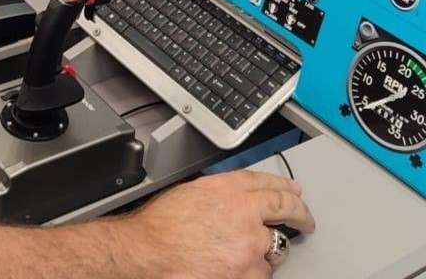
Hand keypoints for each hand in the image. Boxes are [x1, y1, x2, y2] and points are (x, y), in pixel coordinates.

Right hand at [116, 170, 314, 278]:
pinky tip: (238, 270)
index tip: (293, 192)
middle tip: (305, 220)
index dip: (284, 187)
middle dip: (300, 214)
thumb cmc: (159, 226)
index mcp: (228, 189)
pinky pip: (262, 274)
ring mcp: (249, 245)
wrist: (147, 251)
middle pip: (285, 209)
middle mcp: (244, 213)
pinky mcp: (248, 272)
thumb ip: (217, 194)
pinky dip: (252, 273)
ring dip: (265, 252)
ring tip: (249, 255)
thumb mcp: (189, 193)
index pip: (267, 183)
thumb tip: (230, 200)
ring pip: (274, 249)